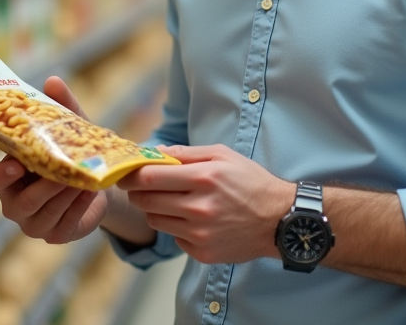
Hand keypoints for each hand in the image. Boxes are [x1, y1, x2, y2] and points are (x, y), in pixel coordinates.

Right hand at [0, 76, 107, 243]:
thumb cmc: (71, 154)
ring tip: (83, 178)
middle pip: (23, 202)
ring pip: (46, 212)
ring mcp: (34, 224)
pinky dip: (78, 207)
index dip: (1, 175)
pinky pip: (65, 223)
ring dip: (66, 195)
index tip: (15, 164)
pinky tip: (90, 192)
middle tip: (65, 171)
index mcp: (10, 177)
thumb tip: (53, 81)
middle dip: (46, 186)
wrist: (96, 184)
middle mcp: (16, 204)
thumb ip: (61, 108)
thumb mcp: (68, 130)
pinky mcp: (56, 235)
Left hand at [117, 144, 293, 264]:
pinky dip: (177, 228)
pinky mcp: (203, 252)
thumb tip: (155, 153)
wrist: (279, 220)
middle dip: (138, 192)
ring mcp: (200, 234)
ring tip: (172, 201)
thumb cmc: (251, 182)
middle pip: (146, 201)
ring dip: (156, 210)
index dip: (131, 175)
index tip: (126, 173)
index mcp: (203, 178)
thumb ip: (186, 153)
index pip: (150, 177)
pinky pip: (174, 238)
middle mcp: (199, 208)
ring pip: (156, 221)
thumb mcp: (223, 156)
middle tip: (141, 187)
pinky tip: (193, 219)